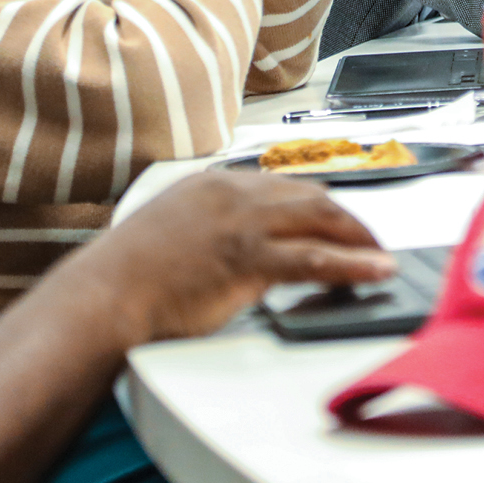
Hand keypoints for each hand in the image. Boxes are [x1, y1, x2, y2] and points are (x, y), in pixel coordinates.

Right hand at [95, 168, 395, 341]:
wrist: (101, 298)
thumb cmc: (125, 280)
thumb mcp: (170, 237)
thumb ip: (207, 234)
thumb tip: (235, 255)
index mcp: (212, 184)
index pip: (282, 185)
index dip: (316, 205)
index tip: (335, 218)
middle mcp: (231, 193)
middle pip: (309, 196)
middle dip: (346, 217)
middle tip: (370, 238)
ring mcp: (241, 222)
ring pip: (320, 219)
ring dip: (359, 237)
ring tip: (381, 255)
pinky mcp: (248, 257)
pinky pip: (315, 258)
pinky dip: (353, 263)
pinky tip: (374, 270)